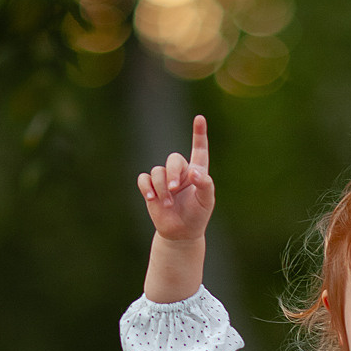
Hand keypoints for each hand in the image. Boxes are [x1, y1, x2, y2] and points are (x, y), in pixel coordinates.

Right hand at [137, 114, 214, 241]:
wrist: (181, 233)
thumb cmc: (197, 215)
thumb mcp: (206, 201)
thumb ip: (205, 184)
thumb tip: (195, 173)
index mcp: (197, 171)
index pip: (199, 149)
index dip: (199, 134)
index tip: (199, 118)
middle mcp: (180, 172)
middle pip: (173, 159)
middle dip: (173, 174)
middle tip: (174, 189)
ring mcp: (164, 179)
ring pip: (157, 171)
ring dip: (162, 188)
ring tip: (168, 204)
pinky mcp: (151, 188)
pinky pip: (144, 179)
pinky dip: (147, 187)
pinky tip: (152, 198)